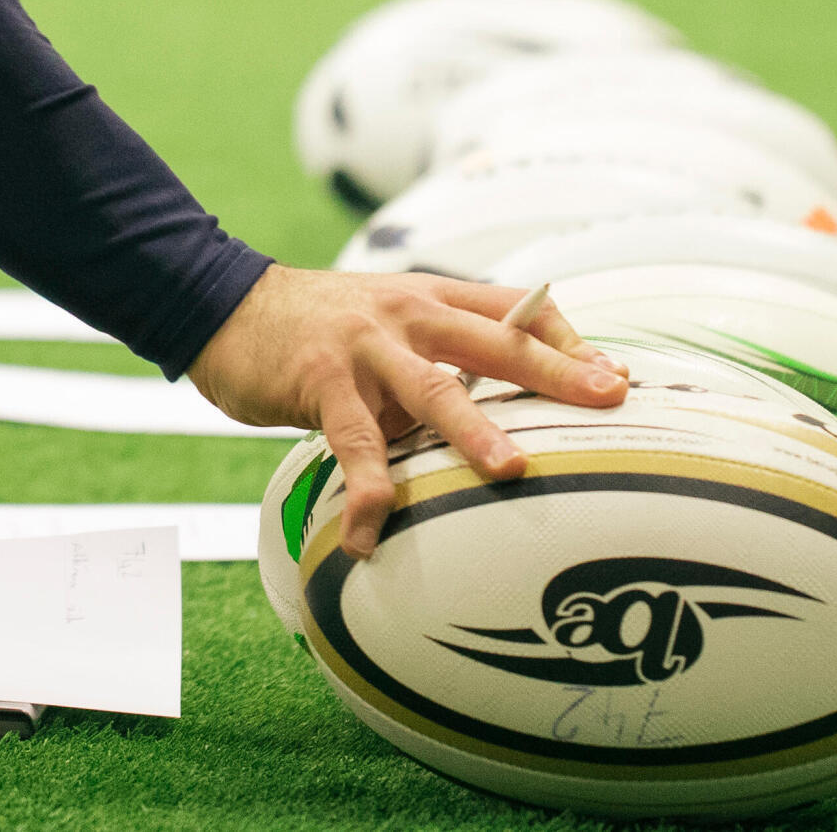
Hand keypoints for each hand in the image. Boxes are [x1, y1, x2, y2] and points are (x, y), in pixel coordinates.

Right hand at [190, 265, 627, 558]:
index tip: (610, 376)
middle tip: (609, 395)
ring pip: (431, 388)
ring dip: (473, 430)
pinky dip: (365, 493)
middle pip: (493, 340)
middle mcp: (407, 313)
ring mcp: (365, 346)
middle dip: (555, 369)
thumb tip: (502, 414)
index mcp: (430, 298)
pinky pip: (353, 443)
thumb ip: (437, 356)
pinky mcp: (320, 381)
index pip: (513, 309)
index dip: (565, 339)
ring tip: (511, 471)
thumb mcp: (386, 320)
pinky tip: (368, 539)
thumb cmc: (320, 325)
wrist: (226, 305)